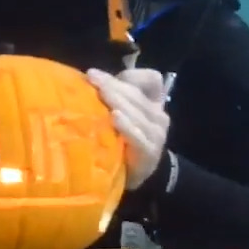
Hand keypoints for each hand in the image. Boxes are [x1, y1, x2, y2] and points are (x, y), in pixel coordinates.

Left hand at [87, 68, 170, 189]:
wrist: (134, 173)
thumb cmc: (122, 137)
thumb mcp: (120, 113)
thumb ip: (113, 95)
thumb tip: (91, 77)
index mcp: (152, 102)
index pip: (152, 80)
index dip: (131, 75)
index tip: (99, 75)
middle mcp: (158, 116)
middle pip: (137, 94)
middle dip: (113, 84)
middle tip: (91, 77)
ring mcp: (157, 135)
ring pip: (138, 112)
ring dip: (118, 100)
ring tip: (101, 92)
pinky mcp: (150, 152)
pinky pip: (139, 136)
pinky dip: (127, 125)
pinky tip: (114, 117)